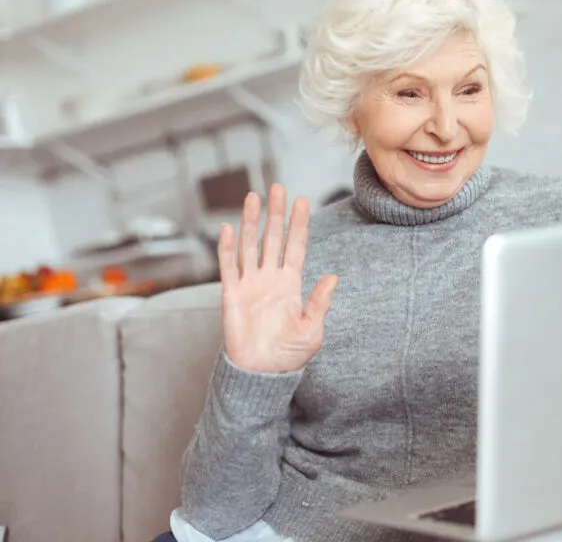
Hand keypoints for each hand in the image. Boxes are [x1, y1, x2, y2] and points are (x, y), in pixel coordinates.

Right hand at [219, 184, 338, 373]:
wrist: (261, 373)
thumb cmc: (288, 355)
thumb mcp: (312, 330)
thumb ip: (320, 303)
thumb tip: (333, 277)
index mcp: (291, 285)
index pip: (295, 247)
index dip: (298, 225)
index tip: (302, 201)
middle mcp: (270, 279)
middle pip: (273, 239)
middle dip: (276, 214)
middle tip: (278, 188)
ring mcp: (250, 284)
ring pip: (250, 246)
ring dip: (251, 222)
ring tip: (254, 197)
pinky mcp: (231, 295)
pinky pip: (228, 267)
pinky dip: (227, 248)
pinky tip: (229, 228)